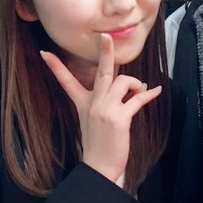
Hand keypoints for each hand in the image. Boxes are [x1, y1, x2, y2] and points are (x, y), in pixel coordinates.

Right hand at [40, 33, 161, 181]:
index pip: (66, 81)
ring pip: (124, 81)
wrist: (99, 167)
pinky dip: (149, 94)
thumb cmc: (100, 144)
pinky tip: (156, 91)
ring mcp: (105, 109)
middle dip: (105, 51)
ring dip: (136, 84)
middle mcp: (93, 103)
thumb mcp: (94, 121)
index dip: (56, 66)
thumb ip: (108, 102)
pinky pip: (138, 99)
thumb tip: (135, 86)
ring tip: (139, 92)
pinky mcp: (119, 118)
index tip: (45, 52)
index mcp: (83, 103)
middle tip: (106, 35)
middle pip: (102, 71)